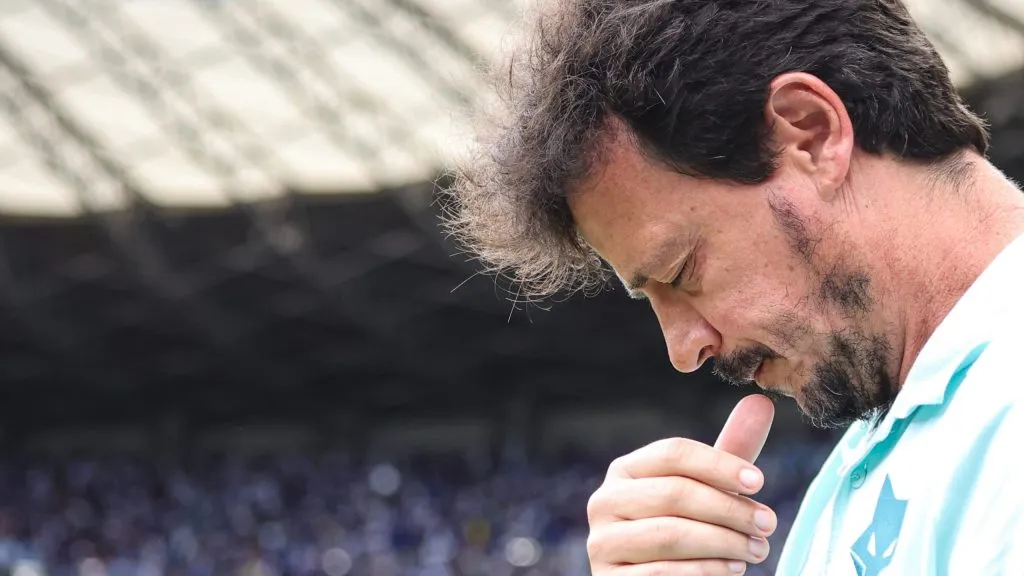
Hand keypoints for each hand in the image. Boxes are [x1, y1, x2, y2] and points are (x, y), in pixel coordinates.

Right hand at [586, 394, 776, 574]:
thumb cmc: (685, 530)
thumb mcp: (707, 491)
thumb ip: (730, 452)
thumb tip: (761, 403)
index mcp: (625, 471)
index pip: (672, 453)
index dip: (719, 464)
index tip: (759, 481)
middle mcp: (605, 501)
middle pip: (674, 492)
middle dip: (729, 508)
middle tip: (768, 523)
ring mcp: (603, 542)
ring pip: (670, 533)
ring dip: (724, 541)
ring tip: (757, 549)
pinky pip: (664, 571)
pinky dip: (707, 570)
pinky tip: (733, 569)